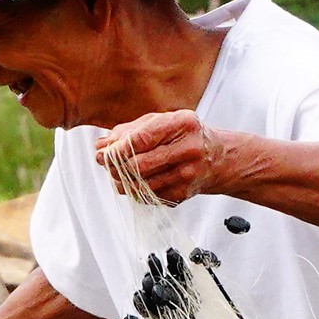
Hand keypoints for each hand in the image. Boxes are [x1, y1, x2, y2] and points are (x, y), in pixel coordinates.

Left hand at [95, 110, 233, 204]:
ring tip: (118, 174)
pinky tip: (137, 182)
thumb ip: (129, 131)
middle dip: (116, 167)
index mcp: (183, 124)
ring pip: (141, 185)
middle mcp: (189, 149)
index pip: (141, 139)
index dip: (117, 149)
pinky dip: (136, 191)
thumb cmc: (185, 136)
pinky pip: (149, 197)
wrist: (218, 158)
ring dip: (122, 182)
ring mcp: (188, 173)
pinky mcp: (184, 193)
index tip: (105, 153)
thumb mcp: (161, 122)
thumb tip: (101, 146)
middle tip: (107, 164)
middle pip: (139, 165)